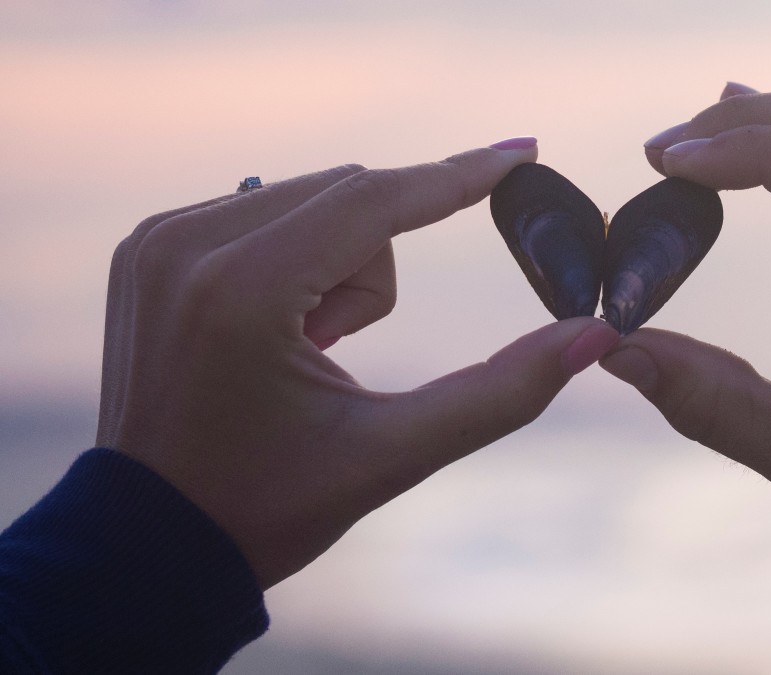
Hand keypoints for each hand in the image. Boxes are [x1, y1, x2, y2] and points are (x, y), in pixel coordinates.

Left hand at [98, 142, 618, 588]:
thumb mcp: (392, 456)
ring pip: (311, 198)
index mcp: (240, 293)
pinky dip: (295, 259)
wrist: (152, 540)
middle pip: (348, 195)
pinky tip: (270, 332)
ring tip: (303, 350)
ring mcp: (157, 241)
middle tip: (336, 351)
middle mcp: (186, 245)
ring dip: (336, 264)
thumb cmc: (267, 506)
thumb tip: (593, 337)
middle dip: (374, 270)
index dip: (459, 177)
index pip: (373, 200)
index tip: (524, 153)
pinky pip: (265, 210)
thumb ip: (501, 393)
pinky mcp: (148, 246)